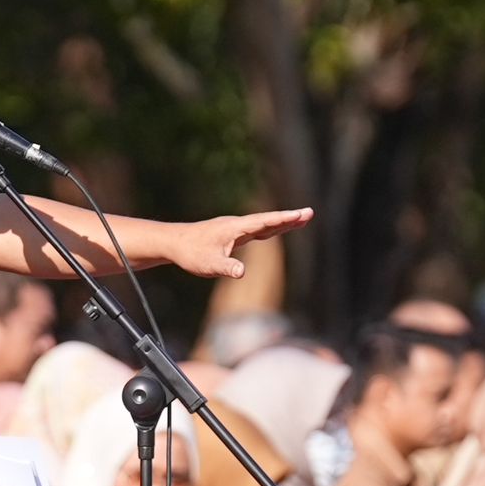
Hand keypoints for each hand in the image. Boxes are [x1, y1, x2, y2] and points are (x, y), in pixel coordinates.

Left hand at [169, 209, 313, 278]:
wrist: (174, 243)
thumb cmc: (191, 253)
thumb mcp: (209, 265)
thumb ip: (227, 268)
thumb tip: (242, 273)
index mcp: (235, 228)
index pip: (265, 222)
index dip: (284, 219)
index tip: (302, 214)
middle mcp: (237, 225)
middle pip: (268, 220)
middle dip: (289, 218)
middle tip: (310, 213)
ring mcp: (235, 228)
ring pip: (263, 224)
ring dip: (282, 221)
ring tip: (302, 219)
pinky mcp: (232, 234)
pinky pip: (257, 229)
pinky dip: (271, 227)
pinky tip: (278, 228)